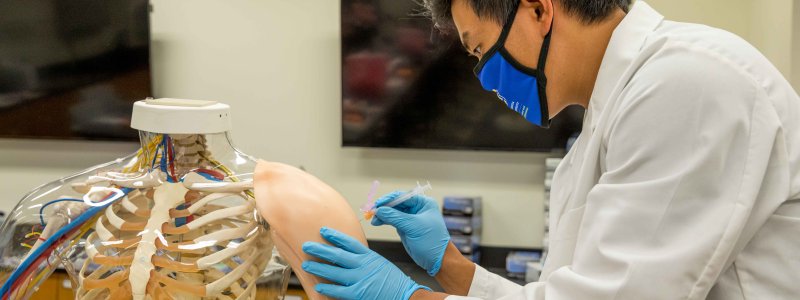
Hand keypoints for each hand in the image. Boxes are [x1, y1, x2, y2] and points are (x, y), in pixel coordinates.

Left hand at [302, 227, 429, 299]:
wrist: (406, 295)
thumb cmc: (393, 281)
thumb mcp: (380, 263)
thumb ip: (365, 259)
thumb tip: (350, 256)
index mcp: (369, 256)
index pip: (349, 242)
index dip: (335, 236)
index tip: (323, 230)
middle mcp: (363, 265)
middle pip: (337, 254)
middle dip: (320, 249)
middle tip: (306, 245)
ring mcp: (360, 279)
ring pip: (334, 272)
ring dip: (319, 268)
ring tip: (306, 265)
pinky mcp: (358, 294)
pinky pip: (339, 290)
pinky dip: (328, 288)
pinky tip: (318, 287)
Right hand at [371, 191, 449, 275]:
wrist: (438, 260)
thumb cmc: (432, 241)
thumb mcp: (413, 227)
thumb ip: (395, 217)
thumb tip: (379, 210)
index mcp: (423, 203)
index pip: (403, 196)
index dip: (389, 199)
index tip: (377, 204)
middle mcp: (417, 208)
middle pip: (396, 203)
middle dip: (384, 207)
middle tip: (372, 212)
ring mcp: (411, 218)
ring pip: (393, 212)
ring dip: (382, 214)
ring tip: (373, 219)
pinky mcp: (406, 227)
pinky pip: (393, 220)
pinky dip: (384, 220)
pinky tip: (377, 222)